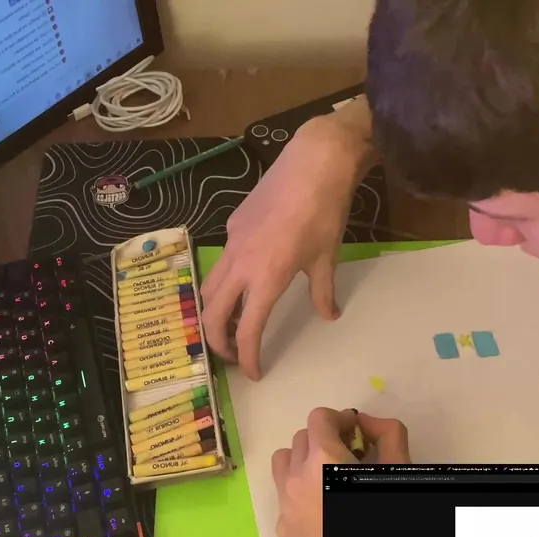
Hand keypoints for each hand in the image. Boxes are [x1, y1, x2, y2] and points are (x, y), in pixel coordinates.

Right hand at [202, 115, 372, 379]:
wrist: (314, 162)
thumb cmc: (325, 212)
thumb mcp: (327, 257)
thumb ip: (322, 292)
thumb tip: (328, 314)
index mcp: (265, 278)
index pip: (247, 329)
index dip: (248, 356)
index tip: (253, 372)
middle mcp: (240, 264)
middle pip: (213, 313)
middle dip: (217, 341)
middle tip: (232, 355)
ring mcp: (232, 242)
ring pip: (210, 286)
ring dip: (215, 311)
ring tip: (231, 322)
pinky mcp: (233, 225)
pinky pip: (222, 260)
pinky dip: (226, 279)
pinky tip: (246, 277)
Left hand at [271, 409, 411, 536]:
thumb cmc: (386, 519)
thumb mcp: (397, 472)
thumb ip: (388, 435)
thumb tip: (367, 421)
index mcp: (323, 460)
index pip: (319, 418)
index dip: (340, 420)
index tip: (355, 434)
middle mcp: (296, 478)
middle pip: (301, 439)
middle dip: (323, 441)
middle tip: (347, 457)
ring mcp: (285, 506)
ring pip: (283, 464)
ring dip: (302, 462)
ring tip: (326, 477)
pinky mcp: (283, 530)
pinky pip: (284, 497)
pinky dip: (299, 494)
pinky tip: (322, 508)